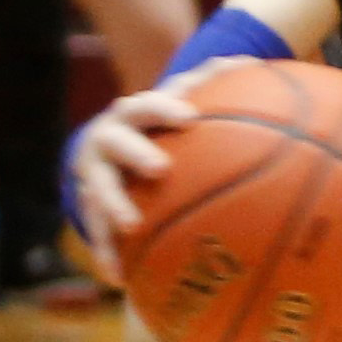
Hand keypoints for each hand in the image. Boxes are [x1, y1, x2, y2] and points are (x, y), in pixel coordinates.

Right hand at [63, 80, 216, 280]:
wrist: (109, 142)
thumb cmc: (157, 123)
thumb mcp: (179, 102)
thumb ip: (212, 83)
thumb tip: (251, 63)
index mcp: (132, 114)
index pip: (147, 106)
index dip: (164, 108)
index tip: (189, 117)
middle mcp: (107, 141)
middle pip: (115, 143)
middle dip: (135, 153)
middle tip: (160, 168)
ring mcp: (94, 175)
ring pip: (96, 191)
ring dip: (111, 208)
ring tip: (130, 227)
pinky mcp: (90, 207)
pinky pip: (96, 233)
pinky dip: (107, 254)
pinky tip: (120, 279)